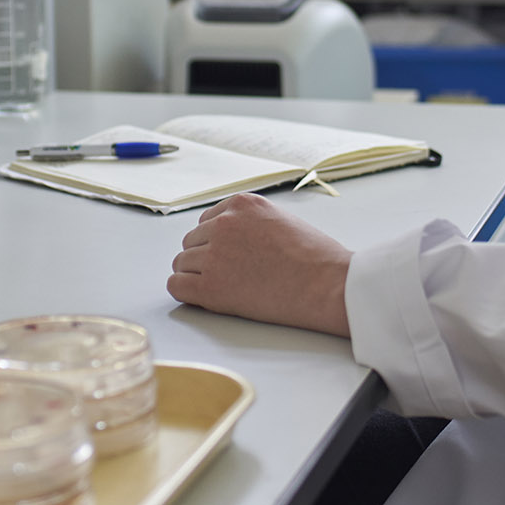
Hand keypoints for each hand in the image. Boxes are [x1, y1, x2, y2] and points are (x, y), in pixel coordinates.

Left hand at [168, 192, 352, 337]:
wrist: (327, 285)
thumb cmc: (316, 259)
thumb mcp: (281, 220)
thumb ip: (251, 224)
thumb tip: (233, 240)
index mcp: (241, 205)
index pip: (207, 221)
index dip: (217, 242)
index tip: (231, 256)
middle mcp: (224, 225)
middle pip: (192, 242)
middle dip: (206, 258)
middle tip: (231, 276)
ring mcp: (215, 255)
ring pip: (182, 264)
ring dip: (198, 277)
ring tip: (227, 289)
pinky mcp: (210, 287)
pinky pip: (177, 286)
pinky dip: (187, 294)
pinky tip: (207, 298)